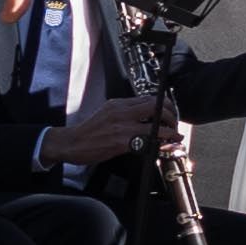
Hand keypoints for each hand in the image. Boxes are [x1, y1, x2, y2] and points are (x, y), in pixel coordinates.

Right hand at [45, 94, 164, 168]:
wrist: (70, 143)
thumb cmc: (89, 132)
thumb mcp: (107, 114)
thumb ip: (125, 112)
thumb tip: (144, 116)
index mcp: (118, 104)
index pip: (147, 98)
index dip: (163, 105)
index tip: (170, 112)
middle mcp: (121, 112)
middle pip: (155, 106)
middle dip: (170, 114)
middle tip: (174, 123)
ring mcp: (122, 127)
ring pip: (155, 123)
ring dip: (169, 130)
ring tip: (174, 135)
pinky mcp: (121, 142)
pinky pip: (146, 141)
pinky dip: (158, 143)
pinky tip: (161, 146)